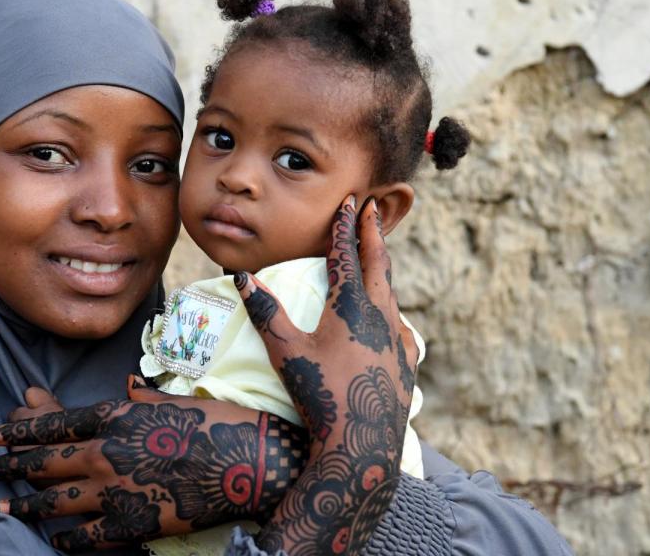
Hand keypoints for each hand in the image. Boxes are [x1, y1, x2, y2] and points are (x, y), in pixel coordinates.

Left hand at [0, 378, 307, 552]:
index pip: (55, 423)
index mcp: (116, 416)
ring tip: (2, 505)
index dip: (21, 429)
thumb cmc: (217, 424)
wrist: (249, 464)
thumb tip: (127, 386)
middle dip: (9, 465)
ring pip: (53, 500)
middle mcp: (106, 452)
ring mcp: (115, 490)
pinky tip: (53, 540)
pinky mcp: (130, 524)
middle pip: (44, 461)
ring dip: (24, 503)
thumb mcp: (175, 400)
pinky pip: (84, 537)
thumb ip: (142, 397)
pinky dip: (65, 539)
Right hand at [234, 196, 418, 555]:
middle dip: (374, 234)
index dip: (345, 226)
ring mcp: (398, 340)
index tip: (350, 202)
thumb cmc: (320, 396)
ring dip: (382, 270)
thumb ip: (265, 312)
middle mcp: (381, 316)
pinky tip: (393, 319)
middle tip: (375, 208)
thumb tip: (242, 277)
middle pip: (379, 264)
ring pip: (391, 294)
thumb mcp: (286, 353)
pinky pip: (401, 326)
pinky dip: (392, 311)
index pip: (347, 255)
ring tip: (378, 257)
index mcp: (351, 307)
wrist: (362, 447)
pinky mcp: (406, 363)